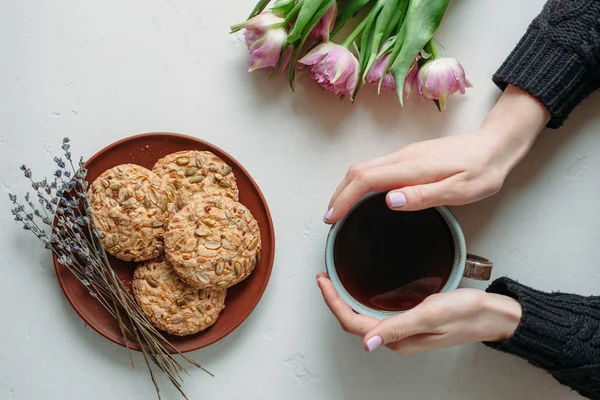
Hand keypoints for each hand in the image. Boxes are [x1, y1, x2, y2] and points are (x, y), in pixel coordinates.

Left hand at [316, 273, 521, 353]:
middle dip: (334, 300)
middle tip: (323, 278)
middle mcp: (396, 336)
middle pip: (354, 322)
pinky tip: (362, 289)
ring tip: (335, 281)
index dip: (333, 303)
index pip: (353, 323)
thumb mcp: (430, 315)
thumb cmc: (466, 314)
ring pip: (364, 317)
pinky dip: (362, 299)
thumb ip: (398, 327)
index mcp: (397, 338)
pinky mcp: (409, 320)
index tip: (323, 280)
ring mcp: (402, 329)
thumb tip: (368, 343)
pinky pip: (377, 312)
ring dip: (346, 300)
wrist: (491, 315)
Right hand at [323, 85, 549, 222]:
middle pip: (357, 171)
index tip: (331, 217)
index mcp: (412, 167)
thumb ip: (424, 196)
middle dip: (338, 194)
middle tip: (329, 217)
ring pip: (364, 168)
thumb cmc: (484, 170)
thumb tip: (389, 201)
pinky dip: (360, 183)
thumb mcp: (461, 190)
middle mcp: (403, 157)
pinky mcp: (410, 157)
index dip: (344, 199)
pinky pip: (375, 168)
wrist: (496, 144)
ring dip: (347, 187)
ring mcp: (405, 154)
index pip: (365, 179)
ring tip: (339, 209)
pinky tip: (362, 195)